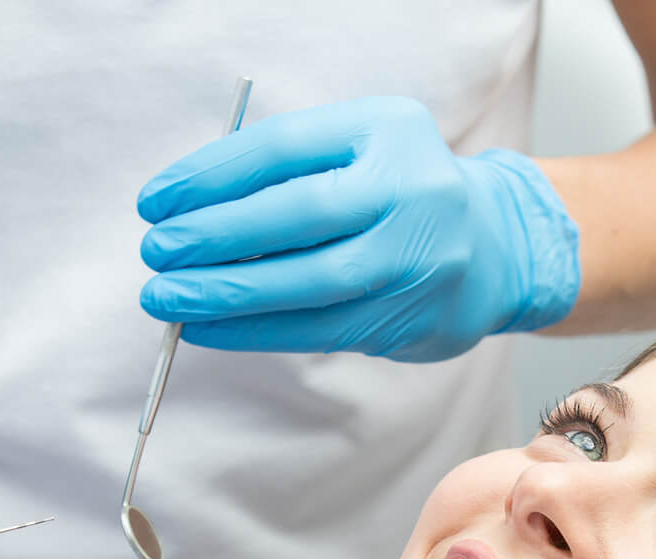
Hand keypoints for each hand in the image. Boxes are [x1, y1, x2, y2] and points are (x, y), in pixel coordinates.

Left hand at [136, 96, 579, 361]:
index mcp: (388, 130)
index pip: (284, 149)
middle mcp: (410, 192)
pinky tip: (208, 328)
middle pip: (298, 215)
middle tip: (157, 252)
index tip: (157, 202)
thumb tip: (188, 212)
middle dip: (216, 236)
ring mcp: (415, 259)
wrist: (498, 247)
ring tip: (169, 297)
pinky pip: (319, 328)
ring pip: (308, 283)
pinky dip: (256, 331)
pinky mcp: (409, 316)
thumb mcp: (359, 147)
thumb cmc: (403, 191)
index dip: (211, 176)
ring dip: (228, 294)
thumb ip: (290, 166)